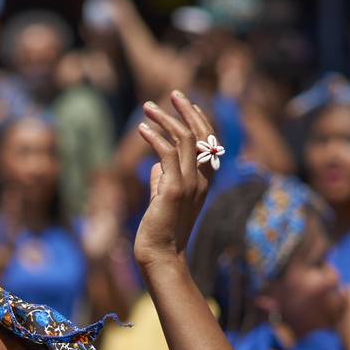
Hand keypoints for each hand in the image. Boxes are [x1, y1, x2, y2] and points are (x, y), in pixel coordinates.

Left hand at [133, 91, 215, 271]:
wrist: (160, 256)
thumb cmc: (159, 231)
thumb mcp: (164, 199)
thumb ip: (163, 179)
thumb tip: (156, 165)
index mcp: (202, 181)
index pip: (208, 141)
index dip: (198, 118)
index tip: (186, 103)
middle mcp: (201, 179)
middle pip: (200, 133)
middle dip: (186, 109)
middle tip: (171, 93)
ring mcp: (190, 184)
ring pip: (183, 138)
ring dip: (164, 118)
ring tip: (146, 107)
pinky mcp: (174, 190)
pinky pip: (166, 154)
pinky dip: (153, 137)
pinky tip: (141, 129)